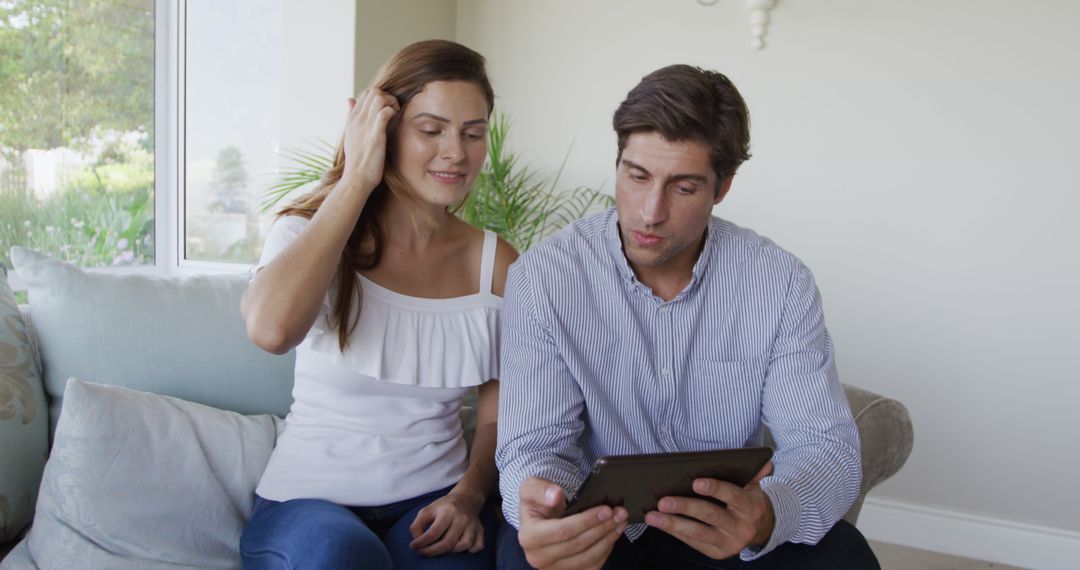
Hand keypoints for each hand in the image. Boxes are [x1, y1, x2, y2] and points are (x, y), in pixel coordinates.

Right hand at [341, 89, 399, 194]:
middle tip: (394, 110)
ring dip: (391, 102)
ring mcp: (365, 126)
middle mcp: (357, 119)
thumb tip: (349, 100)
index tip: (387, 109)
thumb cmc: (357, 161)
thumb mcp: (350, 135)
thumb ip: (351, 117)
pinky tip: (396, 119)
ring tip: (396, 113)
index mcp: (351, 119)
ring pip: (379, 97)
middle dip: (388, 96)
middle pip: (372, 92)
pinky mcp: (375, 135)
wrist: (356, 178)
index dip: (378, 97)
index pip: (364, 95)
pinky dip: (393, 111)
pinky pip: (384, 112)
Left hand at [408, 490, 485, 555]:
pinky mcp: (480, 530)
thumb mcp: (428, 510)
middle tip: (423, 552)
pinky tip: (461, 547)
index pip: (433, 532)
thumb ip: (417, 525)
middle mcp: (462, 518)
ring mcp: (472, 525)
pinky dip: (471, 550)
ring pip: (464, 545)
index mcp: (448, 511)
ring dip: (451, 551)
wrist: (467, 498)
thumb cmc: (444, 506)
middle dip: (432, 551)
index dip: (422, 542)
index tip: (414, 546)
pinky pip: (478, 545)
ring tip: (442, 547)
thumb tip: (417, 542)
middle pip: (448, 542)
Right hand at [517, 477, 628, 569]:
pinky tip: (612, 535)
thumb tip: (555, 496)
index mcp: (529, 537)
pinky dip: (605, 551)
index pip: (563, 531)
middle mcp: (538, 557)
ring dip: (608, 539)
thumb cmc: (538, 502)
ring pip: (587, 558)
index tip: (606, 510)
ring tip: (620, 522)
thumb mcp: (531, 487)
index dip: (587, 521)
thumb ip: (541, 489)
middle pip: (578, 545)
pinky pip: (591, 566)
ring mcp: (553, 568)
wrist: (537, 518)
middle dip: (602, 528)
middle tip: (620, 513)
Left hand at [644, 461, 774, 559]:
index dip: (715, 489)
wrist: (760, 529)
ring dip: (672, 524)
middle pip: (710, 516)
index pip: (733, 496)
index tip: (696, 482)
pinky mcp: (717, 553)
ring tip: (652, 515)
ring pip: (698, 533)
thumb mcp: (753, 487)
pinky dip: (674, 532)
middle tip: (662, 501)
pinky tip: (659, 522)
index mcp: (751, 507)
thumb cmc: (748, 501)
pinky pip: (692, 542)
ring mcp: (729, 544)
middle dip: (685, 507)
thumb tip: (764, 461)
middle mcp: (742, 528)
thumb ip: (754, 474)